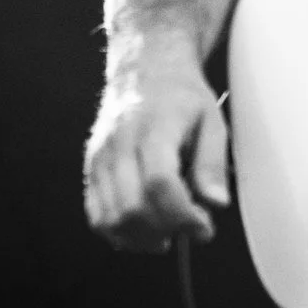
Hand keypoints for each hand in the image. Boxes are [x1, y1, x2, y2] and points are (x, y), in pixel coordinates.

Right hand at [83, 44, 229, 252]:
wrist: (145, 69)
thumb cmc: (183, 97)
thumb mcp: (212, 120)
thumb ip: (212, 162)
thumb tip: (216, 203)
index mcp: (154, 128)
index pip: (159, 183)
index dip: (182, 215)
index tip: (204, 228)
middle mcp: (119, 143)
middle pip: (132, 207)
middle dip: (166, 229)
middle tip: (192, 228)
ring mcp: (100, 157)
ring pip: (111, 218)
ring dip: (143, 238)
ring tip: (170, 232)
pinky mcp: (91, 168)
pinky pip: (96, 215)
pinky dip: (120, 233)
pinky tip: (146, 231)